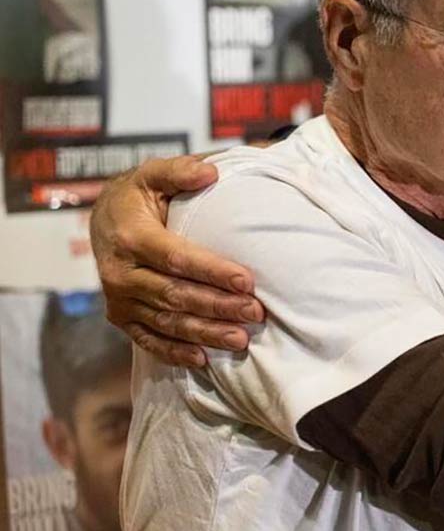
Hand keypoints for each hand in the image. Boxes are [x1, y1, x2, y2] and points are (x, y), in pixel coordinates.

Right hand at [92, 155, 263, 366]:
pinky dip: (174, 352)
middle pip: (175, 295)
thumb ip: (179, 171)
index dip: (213, 271)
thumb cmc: (138, 196)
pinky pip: (148, 339)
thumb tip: (210, 172)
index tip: (247, 281)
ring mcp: (119, 299)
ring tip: (240, 339)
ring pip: (166, 322)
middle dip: (217, 307)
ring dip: (204, 333)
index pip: (177, 259)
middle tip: (255, 313)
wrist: (101, 220)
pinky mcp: (120, 316)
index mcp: (131, 237)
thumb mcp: (152, 174)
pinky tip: (203, 359)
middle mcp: (121, 272)